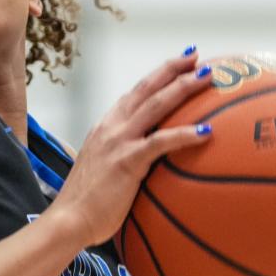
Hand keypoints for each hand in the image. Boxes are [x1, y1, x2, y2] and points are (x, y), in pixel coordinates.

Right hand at [50, 49, 213, 245]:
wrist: (68, 219)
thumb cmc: (87, 203)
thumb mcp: (103, 169)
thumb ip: (122, 157)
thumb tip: (148, 161)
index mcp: (106, 126)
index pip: (136, 93)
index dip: (158, 76)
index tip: (180, 63)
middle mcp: (112, 127)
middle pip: (147, 89)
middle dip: (173, 69)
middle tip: (197, 56)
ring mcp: (119, 141)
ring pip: (156, 105)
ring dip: (183, 88)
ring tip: (207, 77)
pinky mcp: (127, 161)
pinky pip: (160, 142)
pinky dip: (184, 134)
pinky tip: (206, 132)